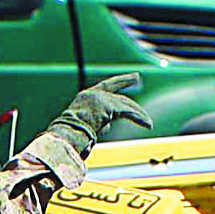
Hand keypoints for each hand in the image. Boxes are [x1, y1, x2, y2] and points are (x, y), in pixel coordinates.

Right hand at [33, 73, 147, 165]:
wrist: (66, 135)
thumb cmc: (70, 137)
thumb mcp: (85, 126)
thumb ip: (98, 123)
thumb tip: (109, 126)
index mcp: (84, 98)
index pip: (103, 87)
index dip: (114, 82)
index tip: (120, 77)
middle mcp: (93, 94)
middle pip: (114, 89)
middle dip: (126, 81)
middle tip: (135, 77)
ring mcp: (101, 98)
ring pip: (124, 104)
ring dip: (137, 113)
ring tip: (148, 123)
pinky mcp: (109, 106)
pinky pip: (128, 112)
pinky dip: (139, 119)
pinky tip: (148, 125)